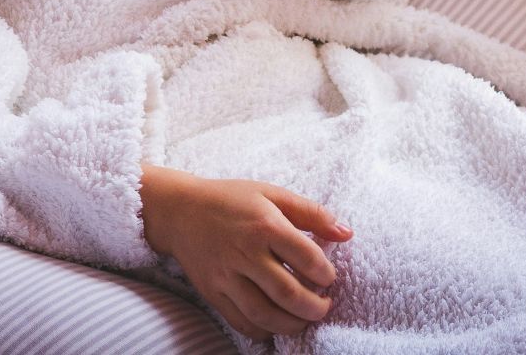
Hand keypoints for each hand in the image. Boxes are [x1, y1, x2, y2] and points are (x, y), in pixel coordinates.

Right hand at [140, 164, 351, 341]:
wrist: (179, 210)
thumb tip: (347, 233)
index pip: (307, 259)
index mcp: (265, 224)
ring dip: (293, 324)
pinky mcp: (212, 292)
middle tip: (324, 306)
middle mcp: (245, 252)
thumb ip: (311, 213)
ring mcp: (226, 275)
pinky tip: (276, 325)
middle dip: (315, 307)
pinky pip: (241, 321)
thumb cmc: (230, 199)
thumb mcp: (271, 193)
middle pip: (288, 292)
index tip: (329, 278)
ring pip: (265, 313)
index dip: (326, 274)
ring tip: (304, 318)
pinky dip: (263, 331)